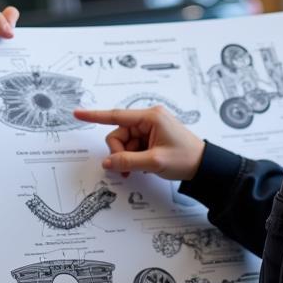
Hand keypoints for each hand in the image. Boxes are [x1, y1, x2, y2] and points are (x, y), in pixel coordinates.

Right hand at [73, 106, 204, 180]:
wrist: (204, 166)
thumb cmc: (185, 159)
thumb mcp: (154, 162)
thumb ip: (127, 161)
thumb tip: (107, 162)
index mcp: (150, 117)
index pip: (116, 116)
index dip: (95, 116)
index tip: (78, 113)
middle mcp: (148, 118)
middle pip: (119, 134)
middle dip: (120, 152)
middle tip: (128, 169)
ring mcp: (150, 128)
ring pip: (124, 142)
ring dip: (126, 157)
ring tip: (138, 169)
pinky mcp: (151, 137)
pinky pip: (132, 146)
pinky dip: (133, 158)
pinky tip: (142, 166)